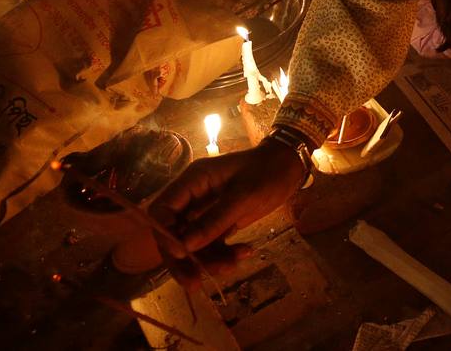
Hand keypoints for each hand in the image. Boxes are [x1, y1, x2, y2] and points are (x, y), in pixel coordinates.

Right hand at [150, 140, 307, 287]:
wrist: (289, 167)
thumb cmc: (266, 173)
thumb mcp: (242, 197)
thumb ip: (214, 221)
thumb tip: (185, 247)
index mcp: (192, 182)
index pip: (161, 210)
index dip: (164, 234)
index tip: (179, 254)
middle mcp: (193, 198)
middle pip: (174, 233)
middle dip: (184, 259)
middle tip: (194, 283)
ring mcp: (206, 212)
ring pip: (194, 244)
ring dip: (209, 260)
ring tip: (231, 266)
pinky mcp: (220, 223)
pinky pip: (213, 245)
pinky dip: (225, 254)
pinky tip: (245, 253)